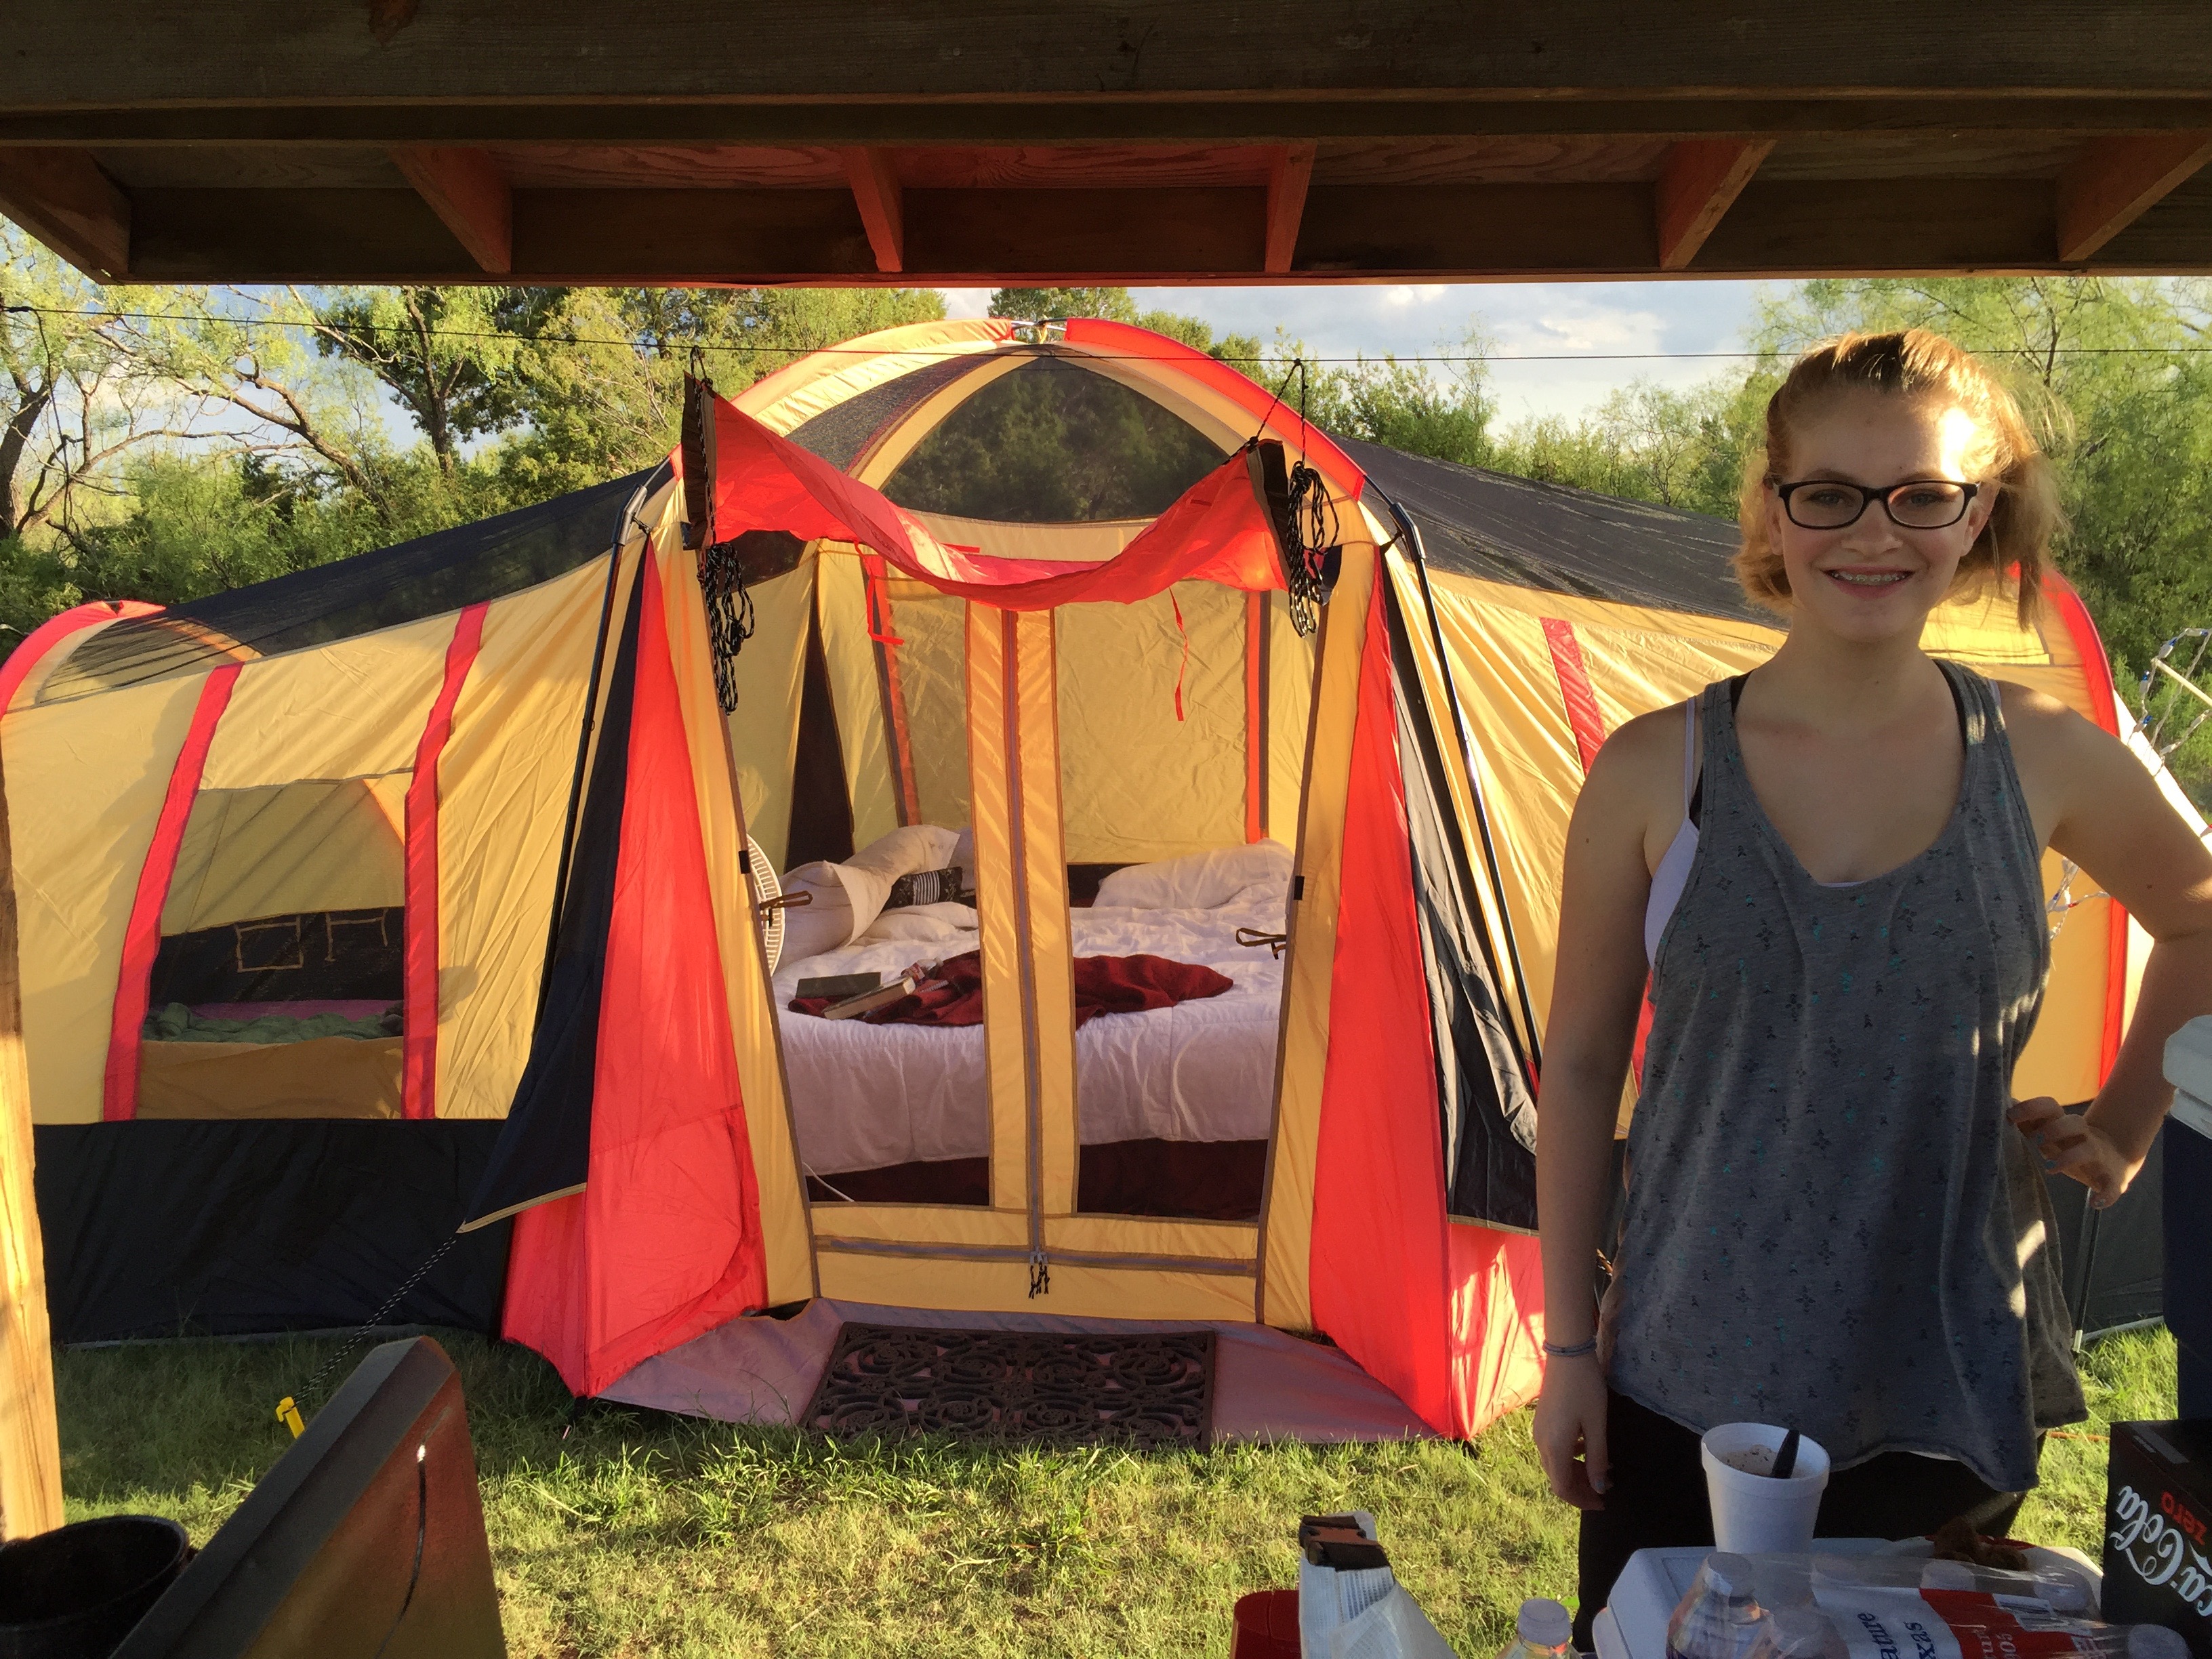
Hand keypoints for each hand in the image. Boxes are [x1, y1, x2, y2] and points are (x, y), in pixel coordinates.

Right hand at [1532, 1352, 1608, 1510]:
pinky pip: (1554, 1449)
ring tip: (1602, 1469)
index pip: (1563, 1488)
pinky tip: (1587, 1447)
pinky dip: (1570, 1457)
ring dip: (1577, 1473)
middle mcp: (1542, 1443)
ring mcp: (1539, 1432)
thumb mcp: (1596, 1426)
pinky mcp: (1542, 1422)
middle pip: (1558, 1479)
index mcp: (1555, 1447)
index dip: (1582, 1501)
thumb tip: (1599, 1488)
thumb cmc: (1585, 1389)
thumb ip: (1597, 1459)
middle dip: (1581, 1488)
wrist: (1566, 1354)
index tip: (1603, 1502)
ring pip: (1556, 1465)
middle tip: (1606, 1488)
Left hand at [2007, 1096, 2140, 1209]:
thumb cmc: (2068, 1146)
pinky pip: (2113, 1187)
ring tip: (2050, 1168)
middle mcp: (2083, 1137)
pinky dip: (2107, 1195)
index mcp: (2064, 1125)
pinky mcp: (2112, 1179)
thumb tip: (2009, 1104)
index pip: (2051, 1107)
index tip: (2010, 1114)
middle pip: (2074, 1123)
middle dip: (2054, 1129)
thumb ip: (2029, 1123)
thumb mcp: (2049, 1135)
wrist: (2114, 1159)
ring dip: (2069, 1157)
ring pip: (2089, 1150)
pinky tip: (2095, 1203)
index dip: (2032, 1108)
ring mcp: (2099, 1157)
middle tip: (2036, 1140)